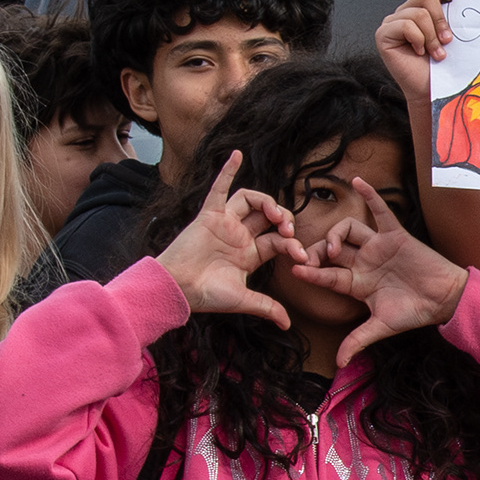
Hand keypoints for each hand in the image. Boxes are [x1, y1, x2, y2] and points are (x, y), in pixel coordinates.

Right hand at [155, 153, 297, 324]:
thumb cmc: (206, 295)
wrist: (178, 289)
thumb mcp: (243, 300)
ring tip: (278, 216)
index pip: (278, 242)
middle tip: (289, 232)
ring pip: (250, 201)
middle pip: (268, 217)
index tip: (301, 257)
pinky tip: (237, 154)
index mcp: (249, 254)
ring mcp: (224, 223)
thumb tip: (287, 325)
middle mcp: (239, 236)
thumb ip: (267, 307)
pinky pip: (219, 189)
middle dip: (285, 221)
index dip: (293, 246)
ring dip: (268, 202)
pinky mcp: (209, 216)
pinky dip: (228, 171)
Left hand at [292, 175, 468, 364]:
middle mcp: (364, 262)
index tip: (295, 271)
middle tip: (310, 258)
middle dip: (317, 251)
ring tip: (335, 249)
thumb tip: (338, 363)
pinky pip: (379, 211)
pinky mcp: (395, 234)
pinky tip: (357, 181)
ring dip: (336, 234)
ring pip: (349, 229)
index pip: (327, 274)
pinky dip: (369, 195)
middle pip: (331, 249)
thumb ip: (358, 340)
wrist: (445, 300)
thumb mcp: (382, 326)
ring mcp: (378, 246)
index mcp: (357, 283)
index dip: (310, 272)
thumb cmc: (415, 313)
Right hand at [375, 0, 452, 104]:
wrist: (435, 90)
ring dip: (432, 36)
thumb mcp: (455, 34)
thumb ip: (453, 14)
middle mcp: (406, 11)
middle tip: (448, 40)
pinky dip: (419, 40)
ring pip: (418, 13)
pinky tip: (420, 53)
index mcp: (422, 6)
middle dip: (441, 20)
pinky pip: (406, 26)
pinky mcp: (383, 34)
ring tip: (436, 52)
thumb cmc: (446, 65)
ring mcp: (393, 21)